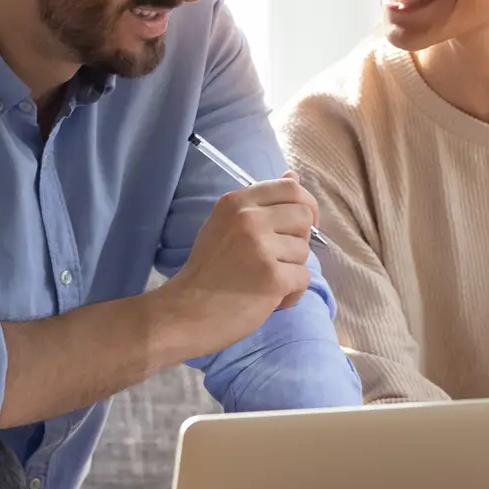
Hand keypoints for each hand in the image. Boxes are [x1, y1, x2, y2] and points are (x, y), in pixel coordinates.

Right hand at [159, 175, 318, 358]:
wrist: (184, 313)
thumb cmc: (206, 271)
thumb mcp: (226, 225)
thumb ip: (260, 203)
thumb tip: (294, 176)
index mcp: (237, 202)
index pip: (290, 188)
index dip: (304, 205)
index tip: (298, 226)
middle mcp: (249, 219)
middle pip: (304, 216)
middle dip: (299, 240)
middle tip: (279, 259)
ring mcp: (261, 247)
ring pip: (304, 251)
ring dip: (292, 270)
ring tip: (265, 282)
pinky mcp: (272, 277)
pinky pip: (303, 278)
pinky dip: (292, 293)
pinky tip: (271, 299)